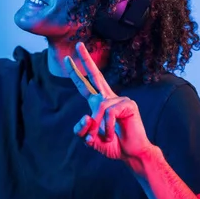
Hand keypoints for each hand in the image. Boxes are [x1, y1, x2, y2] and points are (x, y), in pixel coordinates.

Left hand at [64, 42, 153, 164]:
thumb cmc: (114, 145)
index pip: (85, 85)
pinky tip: (110, 136)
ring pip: (98, 107)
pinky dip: (106, 127)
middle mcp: (108, 98)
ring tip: (103, 139)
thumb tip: (86, 117)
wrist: (132, 153)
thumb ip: (83, 131)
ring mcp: (120, 99)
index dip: (76, 74)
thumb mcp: (92, 140)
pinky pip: (109, 113)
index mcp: (99, 103)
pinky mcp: (128, 105)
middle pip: (96, 74)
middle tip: (78, 45)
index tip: (68, 59)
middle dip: (86, 59)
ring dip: (97, 126)